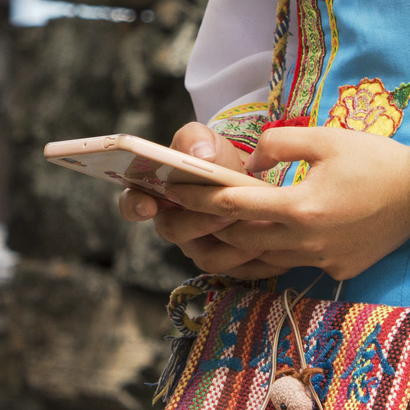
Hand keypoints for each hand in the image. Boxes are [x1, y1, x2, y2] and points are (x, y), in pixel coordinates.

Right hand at [116, 123, 290, 279]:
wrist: (243, 176)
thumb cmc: (214, 157)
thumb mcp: (203, 139)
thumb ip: (194, 139)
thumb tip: (199, 155)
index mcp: (156, 194)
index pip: (133, 205)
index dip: (136, 206)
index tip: (149, 204)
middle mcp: (173, 224)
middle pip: (174, 232)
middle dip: (199, 222)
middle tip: (225, 212)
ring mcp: (198, 246)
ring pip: (207, 257)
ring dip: (232, 244)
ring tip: (258, 225)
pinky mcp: (226, 262)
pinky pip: (237, 271)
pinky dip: (257, 259)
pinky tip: (276, 244)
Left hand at [160, 125, 409, 279]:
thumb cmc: (376, 160)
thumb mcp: (326, 137)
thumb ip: (279, 144)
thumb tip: (249, 163)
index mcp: (301, 206)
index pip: (236, 204)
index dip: (199, 198)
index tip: (172, 191)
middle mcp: (305, 240)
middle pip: (238, 241)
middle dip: (200, 231)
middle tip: (170, 220)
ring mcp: (319, 259)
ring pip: (257, 263)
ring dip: (223, 253)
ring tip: (193, 243)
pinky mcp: (333, 268)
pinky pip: (285, 268)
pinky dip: (258, 263)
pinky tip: (242, 255)